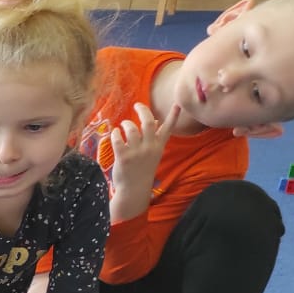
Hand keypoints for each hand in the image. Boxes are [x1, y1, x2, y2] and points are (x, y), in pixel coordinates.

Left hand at [109, 101, 180, 220]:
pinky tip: (115, 133)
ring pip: (132, 129)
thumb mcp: (153, 154)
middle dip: (143, 110)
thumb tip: (155, 121)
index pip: (168, 128)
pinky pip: (118, 139)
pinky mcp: (123, 157)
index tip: (178, 103)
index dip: (173, 115)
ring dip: (126, 123)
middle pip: (148, 122)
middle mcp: (149, 147)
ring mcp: (136, 152)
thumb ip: (155, 138)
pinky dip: (116, 133)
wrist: (134, 189)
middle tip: (137, 105)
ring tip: (123, 125)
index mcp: (159, 146)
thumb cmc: (142, 169)